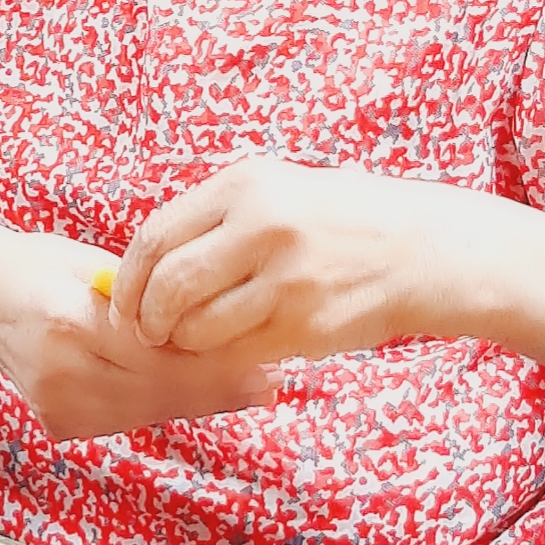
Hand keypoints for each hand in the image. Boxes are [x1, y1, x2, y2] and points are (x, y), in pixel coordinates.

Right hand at [0, 232, 274, 439]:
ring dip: (198, 400)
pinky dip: (162, 403)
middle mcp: (60, 373)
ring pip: (149, 411)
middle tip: (269, 380)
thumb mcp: (100, 267)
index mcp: (70, 322)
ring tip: (246, 385)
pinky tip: (195, 390)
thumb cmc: (42, 267)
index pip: (160, 356)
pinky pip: (128, 417)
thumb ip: (153, 302)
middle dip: (218, 387)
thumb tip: (223, 326)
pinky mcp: (58, 423)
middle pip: (161, 392)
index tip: (264, 362)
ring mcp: (56, 405)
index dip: (216, 363)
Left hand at [109, 159, 463, 361]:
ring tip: (196, 339)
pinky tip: (232, 349)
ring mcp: (286, 278)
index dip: (129, 278)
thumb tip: (142, 268)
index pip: (156, 236)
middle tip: (148, 332)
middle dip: (146, 318)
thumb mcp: (274, 191)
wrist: (420, 248)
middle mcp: (262, 226)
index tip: (125, 300)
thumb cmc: (335, 220)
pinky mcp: (304, 325)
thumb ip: (212, 221)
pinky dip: (222, 359)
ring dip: (184, 343)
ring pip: (197, 328)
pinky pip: (236, 354)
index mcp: (245, 185)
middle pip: (168, 286)